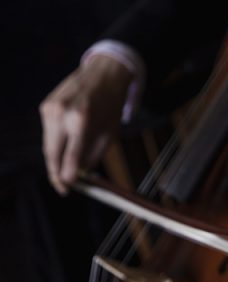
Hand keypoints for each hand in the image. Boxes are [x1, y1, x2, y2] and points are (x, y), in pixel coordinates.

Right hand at [40, 54, 132, 194]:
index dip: (67, 175)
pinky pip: (48, 132)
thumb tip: (80, 174)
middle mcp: (61, 113)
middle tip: (62, 188)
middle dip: (56, 173)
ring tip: (64, 173)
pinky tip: (64, 149)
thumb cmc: (110, 106)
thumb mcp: (110, 133)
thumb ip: (94, 154)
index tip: (67, 188)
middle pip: (52, 153)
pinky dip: (55, 144)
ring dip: (54, 160)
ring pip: (47, 144)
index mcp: (81, 120)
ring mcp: (50, 108)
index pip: (70, 155)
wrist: (102, 74)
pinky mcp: (45, 106)